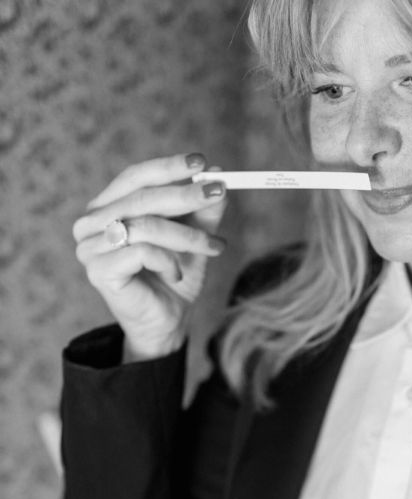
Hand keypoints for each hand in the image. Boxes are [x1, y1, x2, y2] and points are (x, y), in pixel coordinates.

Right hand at [73, 153, 227, 361]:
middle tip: (219, 192)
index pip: (136, 177)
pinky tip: (176, 274)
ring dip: (187, 236)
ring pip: (145, 225)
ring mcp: (91, 247)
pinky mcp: (99, 271)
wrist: (168, 322)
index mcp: (108, 207)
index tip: (201, 163)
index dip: (168, 167)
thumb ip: (203, 209)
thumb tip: (217, 173)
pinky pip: (142, 251)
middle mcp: (92, 223)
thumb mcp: (194, 237)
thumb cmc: (175, 276)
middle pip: (141, 197)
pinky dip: (169, 261)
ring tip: (213, 247)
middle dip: (185, 194)